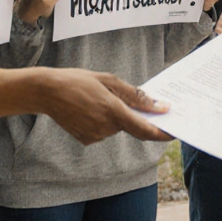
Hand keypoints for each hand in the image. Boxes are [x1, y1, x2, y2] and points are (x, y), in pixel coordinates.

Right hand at [38, 69, 173, 144]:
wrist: (47, 91)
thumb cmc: (78, 80)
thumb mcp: (108, 80)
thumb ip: (136, 95)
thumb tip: (158, 106)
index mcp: (114, 111)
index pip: (145, 129)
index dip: (162, 132)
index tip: (174, 131)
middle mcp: (106, 128)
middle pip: (129, 124)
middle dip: (131, 113)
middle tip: (119, 96)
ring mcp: (96, 136)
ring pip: (115, 127)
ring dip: (114, 115)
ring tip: (96, 98)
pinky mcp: (87, 140)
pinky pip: (103, 131)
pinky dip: (102, 121)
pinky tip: (88, 108)